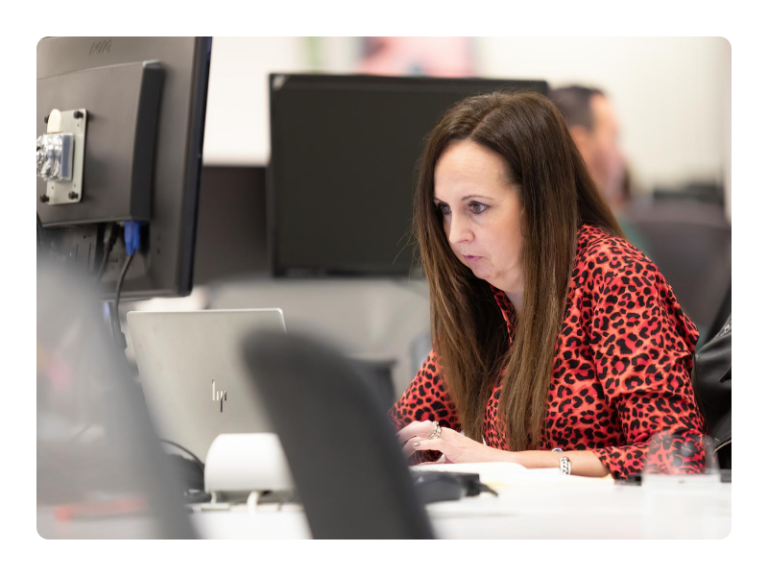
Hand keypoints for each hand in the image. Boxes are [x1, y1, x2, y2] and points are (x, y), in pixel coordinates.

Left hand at [397, 421, 511, 463]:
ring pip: (423, 430)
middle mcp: (444, 432)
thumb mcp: (449, 460)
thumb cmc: (473, 459)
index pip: (421, 427)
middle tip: (393, 441)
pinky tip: (414, 447)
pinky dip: (422, 444)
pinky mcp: (452, 445)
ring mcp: (448, 437)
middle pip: (418, 425)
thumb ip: (434, 461)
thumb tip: (420, 466)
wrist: (491, 460)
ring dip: (409, 437)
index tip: (397, 440)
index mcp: (443, 433)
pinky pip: (434, 441)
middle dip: (403, 432)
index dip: (407, 432)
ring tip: (399, 445)